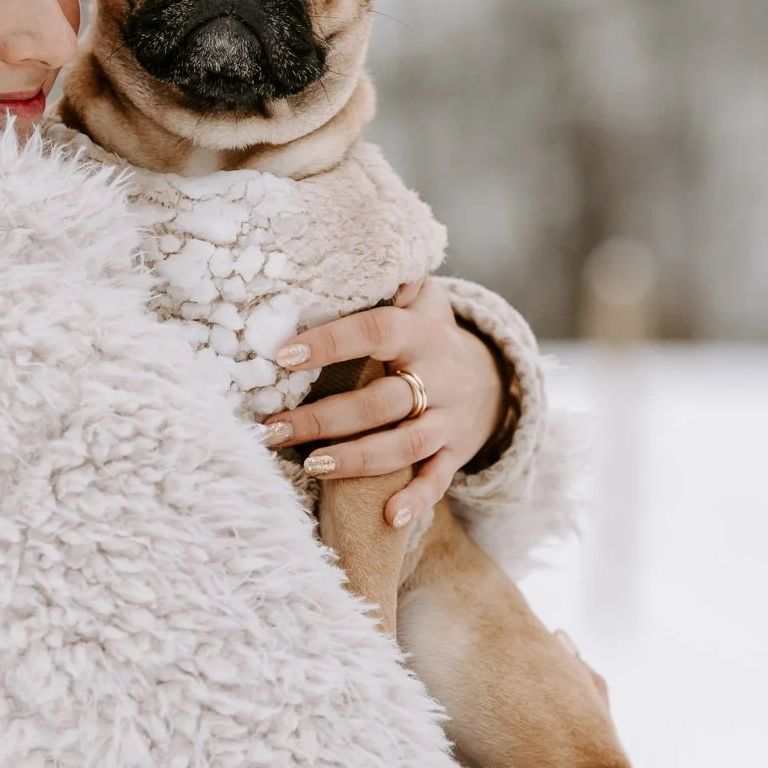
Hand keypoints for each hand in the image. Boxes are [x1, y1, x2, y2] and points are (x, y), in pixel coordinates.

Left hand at [262, 278, 506, 529]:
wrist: (494, 381)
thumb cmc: (431, 338)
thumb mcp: (423, 302)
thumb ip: (395, 280)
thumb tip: (364, 251)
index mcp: (423, 334)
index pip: (377, 331)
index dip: (332, 342)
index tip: (283, 355)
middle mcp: (439, 379)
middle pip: (382, 401)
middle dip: (325, 418)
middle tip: (273, 428)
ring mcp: (448, 421)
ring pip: (405, 445)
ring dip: (358, 458)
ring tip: (312, 464)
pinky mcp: (454, 454)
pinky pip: (438, 480)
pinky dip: (417, 499)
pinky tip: (388, 516)